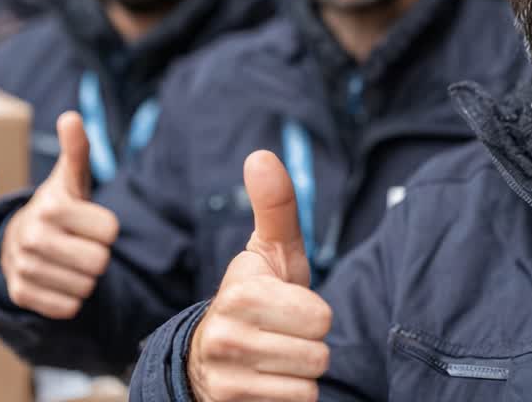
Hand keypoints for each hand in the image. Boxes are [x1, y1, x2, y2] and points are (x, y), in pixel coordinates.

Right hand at [0, 111, 118, 318]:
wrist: (18, 237)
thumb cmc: (58, 206)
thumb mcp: (70, 178)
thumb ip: (77, 150)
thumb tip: (72, 117)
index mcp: (52, 207)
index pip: (110, 231)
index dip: (105, 228)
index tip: (88, 221)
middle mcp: (34, 238)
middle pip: (100, 263)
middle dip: (96, 254)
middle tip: (79, 242)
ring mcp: (24, 268)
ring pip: (86, 287)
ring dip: (84, 276)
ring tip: (67, 257)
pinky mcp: (21, 295)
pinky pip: (69, 307)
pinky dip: (70, 296)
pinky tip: (57, 277)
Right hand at [188, 151, 331, 401]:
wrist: (210, 357)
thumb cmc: (257, 296)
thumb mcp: (271, 251)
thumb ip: (276, 205)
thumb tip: (261, 154)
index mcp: (241, 292)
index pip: (321, 317)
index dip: (314, 313)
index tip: (287, 306)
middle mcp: (227, 334)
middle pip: (319, 353)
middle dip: (310, 344)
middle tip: (283, 333)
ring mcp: (226, 375)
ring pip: (309, 383)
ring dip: (300, 372)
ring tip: (276, 355)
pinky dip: (288, 396)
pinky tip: (266, 381)